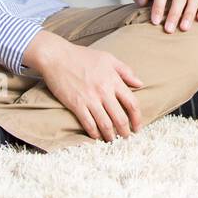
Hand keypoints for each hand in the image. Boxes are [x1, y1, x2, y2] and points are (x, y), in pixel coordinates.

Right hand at [25, 32, 143, 141]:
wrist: (57, 57)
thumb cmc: (82, 56)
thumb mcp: (108, 58)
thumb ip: (125, 71)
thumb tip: (139, 83)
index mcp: (113, 80)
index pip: (132, 103)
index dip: (137, 118)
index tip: (138, 126)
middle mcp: (104, 92)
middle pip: (120, 118)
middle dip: (125, 132)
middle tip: (127, 138)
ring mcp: (90, 99)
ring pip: (105, 124)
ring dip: (111, 136)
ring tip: (113, 141)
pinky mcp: (76, 105)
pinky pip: (88, 123)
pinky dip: (94, 133)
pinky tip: (97, 137)